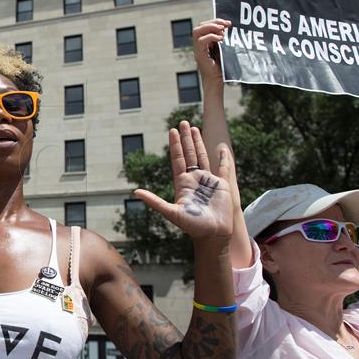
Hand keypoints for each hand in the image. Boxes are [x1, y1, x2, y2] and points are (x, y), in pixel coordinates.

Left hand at [135, 121, 233, 240]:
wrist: (212, 235)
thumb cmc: (191, 226)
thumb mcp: (171, 212)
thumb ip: (154, 201)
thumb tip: (135, 192)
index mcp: (182, 183)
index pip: (177, 158)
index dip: (175, 145)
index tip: (172, 130)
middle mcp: (194, 179)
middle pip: (189, 154)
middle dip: (186, 138)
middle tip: (183, 122)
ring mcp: (208, 182)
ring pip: (203, 157)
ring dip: (199, 143)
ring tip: (195, 128)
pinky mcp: (222, 186)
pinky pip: (223, 168)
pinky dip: (223, 157)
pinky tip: (221, 148)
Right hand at [192, 19, 230, 86]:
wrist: (217, 81)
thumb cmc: (222, 67)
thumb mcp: (224, 49)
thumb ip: (223, 39)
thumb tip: (229, 28)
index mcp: (204, 42)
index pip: (204, 25)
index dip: (215, 21)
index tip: (228, 23)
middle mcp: (198, 45)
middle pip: (199, 26)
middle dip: (213, 22)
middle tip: (226, 25)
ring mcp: (197, 50)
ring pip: (196, 31)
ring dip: (210, 27)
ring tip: (222, 30)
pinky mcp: (199, 55)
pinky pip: (201, 41)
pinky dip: (211, 37)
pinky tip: (221, 39)